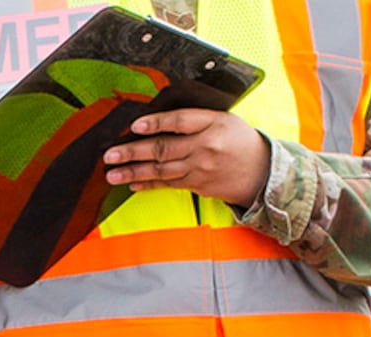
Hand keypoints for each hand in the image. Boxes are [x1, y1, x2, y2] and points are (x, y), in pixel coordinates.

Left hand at [104, 109, 270, 207]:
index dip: (157, 123)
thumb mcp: (223, 118)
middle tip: (110, 155)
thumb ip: (195, 118)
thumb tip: (160, 118)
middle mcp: (204, 147)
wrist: (261, 172)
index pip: (180, 121)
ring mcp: (199, 168)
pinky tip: (131, 184)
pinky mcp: (196, 184)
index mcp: (212, 123)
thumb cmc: (239, 139)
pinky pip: (168, 185)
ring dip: (134, 172)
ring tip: (112, 173)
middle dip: (134, 152)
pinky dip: (148, 184)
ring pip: (161, 170)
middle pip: (164, 148)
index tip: (135, 125)